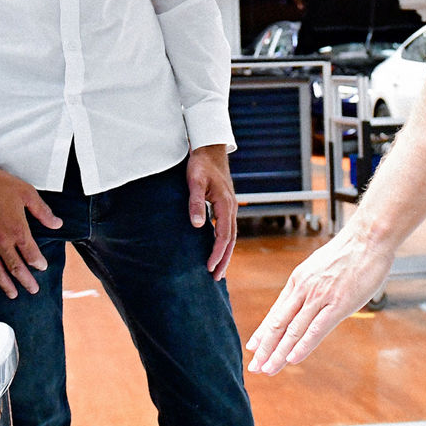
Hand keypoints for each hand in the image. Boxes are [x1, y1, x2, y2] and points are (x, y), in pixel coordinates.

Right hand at [0, 167, 61, 297]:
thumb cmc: (0, 184)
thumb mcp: (27, 193)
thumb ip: (43, 212)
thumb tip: (57, 224)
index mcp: (17, 229)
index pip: (31, 254)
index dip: (38, 263)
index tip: (42, 267)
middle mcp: (1, 241)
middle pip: (15, 268)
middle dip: (26, 281)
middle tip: (33, 290)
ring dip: (5, 285)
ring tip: (13, 294)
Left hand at [186, 144, 237, 280]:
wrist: (209, 148)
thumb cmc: (200, 164)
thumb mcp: (194, 182)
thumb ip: (195, 203)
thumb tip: (197, 226)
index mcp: (225, 204)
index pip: (224, 235)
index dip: (217, 253)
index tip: (209, 267)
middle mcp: (230, 207)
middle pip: (231, 239)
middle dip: (224, 259)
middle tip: (216, 277)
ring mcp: (229, 205)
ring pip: (231, 234)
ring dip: (226, 252)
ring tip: (218, 269)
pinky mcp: (225, 203)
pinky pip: (227, 227)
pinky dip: (224, 241)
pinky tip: (217, 247)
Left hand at [245, 221, 393, 374]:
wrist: (369, 237)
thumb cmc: (350, 252)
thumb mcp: (321, 267)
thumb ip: (312, 286)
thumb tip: (307, 301)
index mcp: (299, 280)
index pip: (277, 311)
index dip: (264, 332)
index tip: (253, 348)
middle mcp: (304, 288)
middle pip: (279, 323)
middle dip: (265, 348)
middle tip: (254, 367)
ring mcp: (320, 296)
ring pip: (294, 329)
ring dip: (279, 352)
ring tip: (268, 369)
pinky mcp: (338, 303)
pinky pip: (317, 328)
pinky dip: (303, 345)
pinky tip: (292, 359)